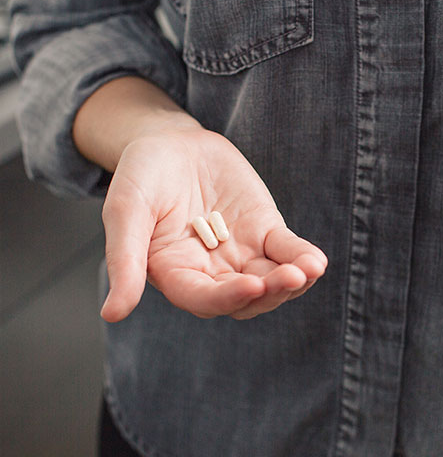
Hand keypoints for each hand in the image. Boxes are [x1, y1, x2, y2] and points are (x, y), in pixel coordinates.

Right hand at [99, 125, 326, 321]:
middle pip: (245, 298)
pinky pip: (286, 250)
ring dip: (292, 280)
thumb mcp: (125, 211)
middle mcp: (211, 272)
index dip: (228, 297)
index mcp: (175, 274)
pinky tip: (317, 261)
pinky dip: (302, 256)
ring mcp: (241, 253)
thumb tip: (112, 314)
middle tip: (291, 278)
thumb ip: (124, 260)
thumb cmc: (141, 176)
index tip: (251, 286)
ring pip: (271, 279)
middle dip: (270, 291)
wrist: (172, 142)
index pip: (203, 298)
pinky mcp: (264, 231)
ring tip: (309, 270)